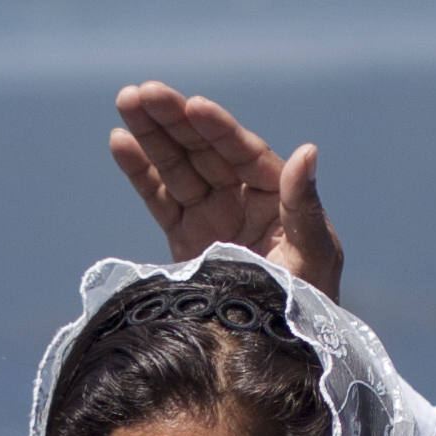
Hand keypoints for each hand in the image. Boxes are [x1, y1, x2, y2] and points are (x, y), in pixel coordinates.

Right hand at [109, 82, 344, 294]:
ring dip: (151, 134)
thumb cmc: (307, 299)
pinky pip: (158, 197)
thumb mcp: (315, 253)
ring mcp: (210, 212)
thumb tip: (308, 151)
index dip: (217, 128)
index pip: (241, 151)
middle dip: (173, 120)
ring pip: (176, 165)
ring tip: (126, 100)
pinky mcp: (184, 235)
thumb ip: (305, 206)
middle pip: (202, 148)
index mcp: (274, 191)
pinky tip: (120, 142)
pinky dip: (139, 171)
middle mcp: (241, 194)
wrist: (278, 343)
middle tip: (143, 92)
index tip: (194, 105)